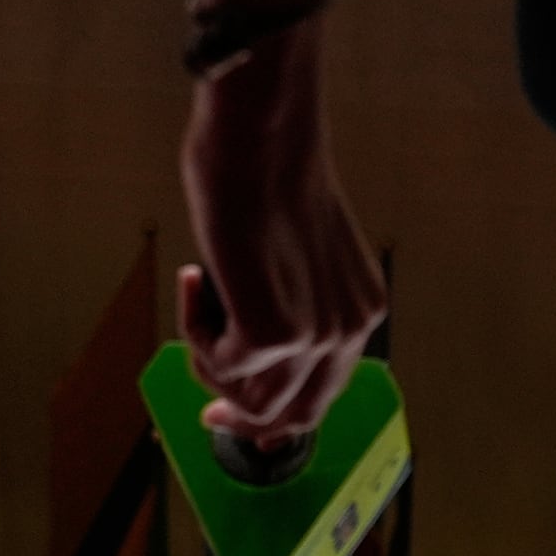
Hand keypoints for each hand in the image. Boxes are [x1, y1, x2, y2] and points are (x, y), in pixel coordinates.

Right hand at [179, 21, 387, 452]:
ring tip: (198, 303)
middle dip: (247, 420)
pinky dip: (194, 328)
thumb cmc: (267, 172)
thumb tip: (247, 350)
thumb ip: (287, 300)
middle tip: (209, 414)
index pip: (326, 390)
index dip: (281, 413)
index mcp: (361, 309)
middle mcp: (349, 329)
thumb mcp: (295, 252)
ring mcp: (315, 336)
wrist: (261, 135)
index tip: (239, 414)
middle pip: (298, 416)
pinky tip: (194, 276)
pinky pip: (218, 364)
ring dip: (211, 364)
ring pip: (253, 402)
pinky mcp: (272, 334)